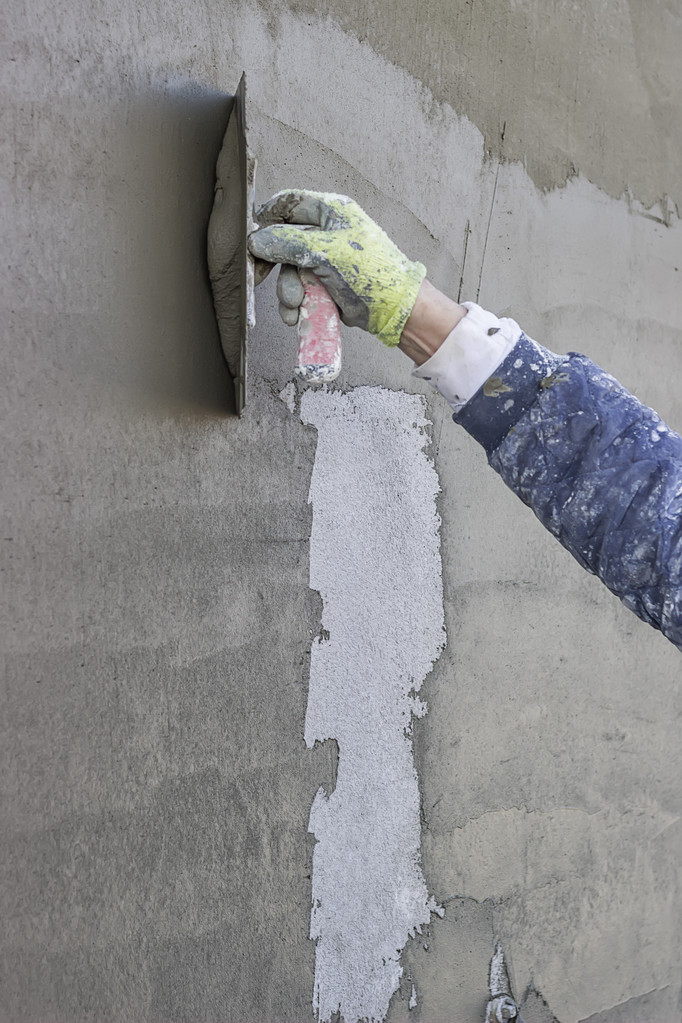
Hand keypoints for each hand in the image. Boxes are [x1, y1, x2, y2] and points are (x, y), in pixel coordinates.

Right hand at [248, 190, 425, 347]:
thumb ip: (287, 243)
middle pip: (284, 242)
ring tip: (296, 304)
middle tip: (260, 277)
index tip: (252, 237)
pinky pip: (301, 290)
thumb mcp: (325, 253)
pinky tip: (298, 314)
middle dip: (276, 265)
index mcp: (331, 212)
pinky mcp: (326, 284)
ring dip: (288, 290)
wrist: (394, 311)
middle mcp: (327, 232)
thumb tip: (256, 241)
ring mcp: (326, 260)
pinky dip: (297, 303)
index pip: (290, 203)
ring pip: (290, 271)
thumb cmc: (371, 273)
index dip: (267, 217)